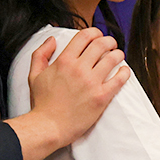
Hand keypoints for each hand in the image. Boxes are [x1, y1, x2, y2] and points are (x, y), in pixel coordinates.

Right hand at [27, 27, 128, 144]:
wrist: (48, 127)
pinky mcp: (101, 97)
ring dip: (118, 54)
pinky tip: (124, 71)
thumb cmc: (42, 104)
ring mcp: (92, 82)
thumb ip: (41, 54)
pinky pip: (119, 79)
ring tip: (118, 56)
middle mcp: (79, 69)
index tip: (98, 36)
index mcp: (64, 61)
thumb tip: (52, 40)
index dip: (94, 32)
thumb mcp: (34, 75)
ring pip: (113, 58)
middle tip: (111, 45)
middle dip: (109, 41)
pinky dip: (125, 72)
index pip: (85, 36)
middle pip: (101, 44)